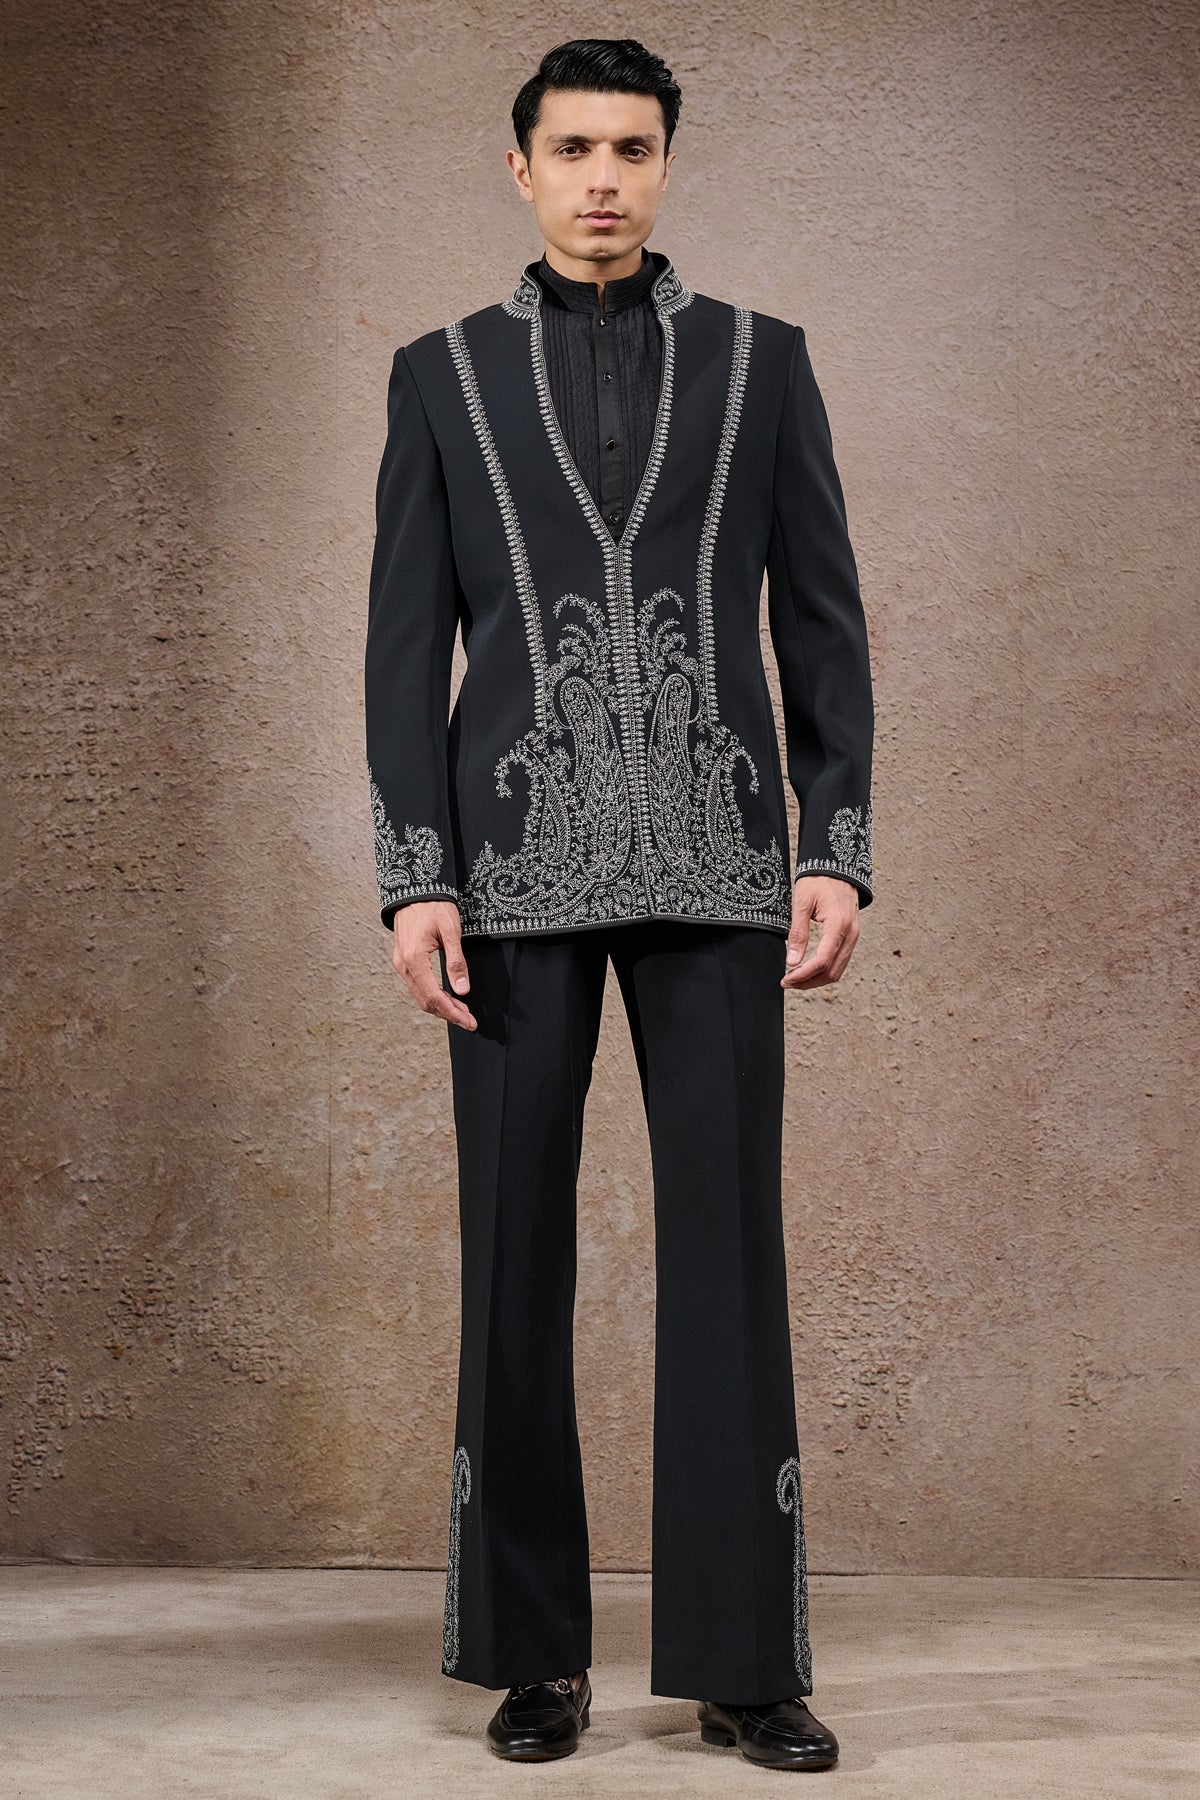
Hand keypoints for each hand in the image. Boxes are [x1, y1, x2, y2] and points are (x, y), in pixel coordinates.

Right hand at [392, 901, 476, 1030]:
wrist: (415, 889)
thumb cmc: (433, 906)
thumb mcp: (451, 931)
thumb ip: (456, 961)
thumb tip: (462, 989)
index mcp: (414, 959)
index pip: (434, 997)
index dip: (453, 1013)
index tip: (469, 1022)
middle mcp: (404, 965)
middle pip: (426, 1001)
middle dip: (449, 1013)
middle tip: (470, 1021)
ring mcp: (401, 963)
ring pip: (421, 996)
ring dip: (442, 1006)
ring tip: (462, 1011)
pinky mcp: (404, 960)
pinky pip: (418, 986)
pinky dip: (433, 995)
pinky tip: (448, 997)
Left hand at [782, 876, 860, 990]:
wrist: (837, 866)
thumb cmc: (819, 880)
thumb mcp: (802, 903)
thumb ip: (798, 933)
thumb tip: (792, 960)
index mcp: (839, 924)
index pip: (823, 961)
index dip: (804, 975)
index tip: (786, 979)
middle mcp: (851, 933)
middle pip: (832, 971)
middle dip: (809, 981)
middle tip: (787, 982)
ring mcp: (854, 935)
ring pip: (838, 970)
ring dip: (816, 978)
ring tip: (795, 977)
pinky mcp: (851, 935)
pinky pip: (840, 960)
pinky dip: (825, 969)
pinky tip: (809, 968)